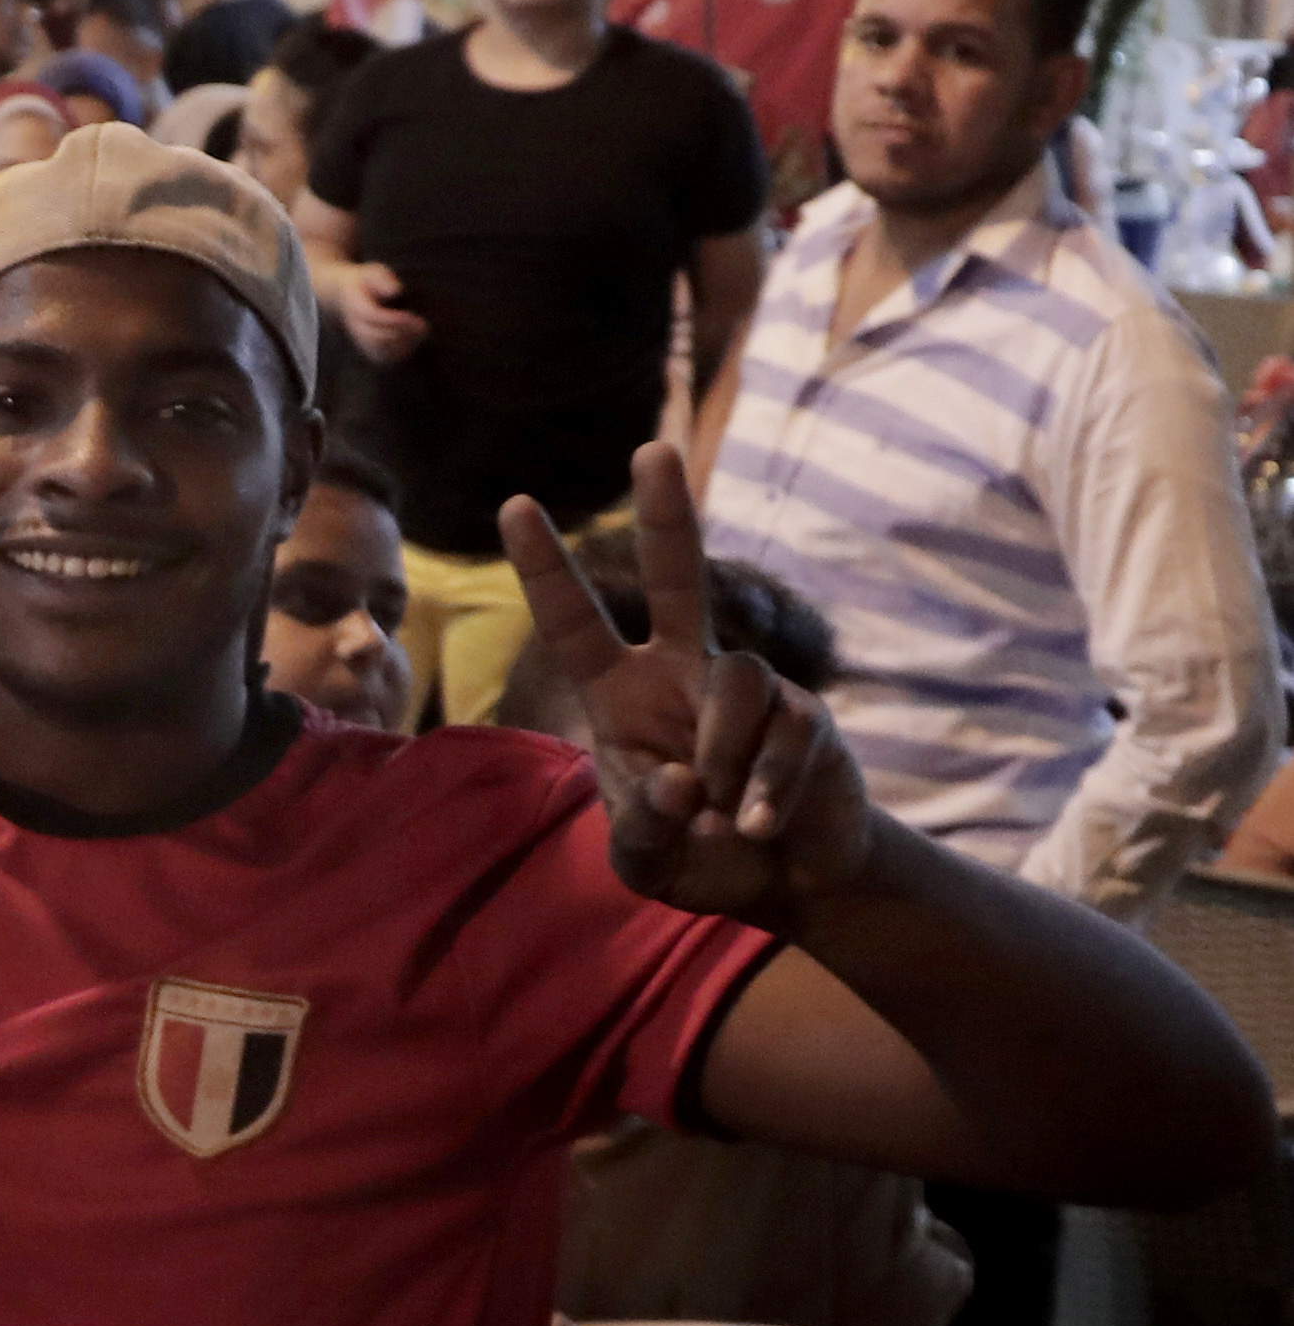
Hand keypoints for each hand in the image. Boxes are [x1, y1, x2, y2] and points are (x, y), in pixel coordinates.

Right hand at [320, 252, 423, 364]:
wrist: (342, 296)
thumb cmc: (364, 282)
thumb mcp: (372, 272)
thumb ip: (382, 279)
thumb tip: (396, 291)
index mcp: (355, 306)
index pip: (373, 317)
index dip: (394, 319)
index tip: (413, 317)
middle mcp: (355, 326)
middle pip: (375, 337)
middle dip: (401, 333)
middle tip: (423, 326)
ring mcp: (359, 339)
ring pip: (378, 350)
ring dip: (401, 345)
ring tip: (420, 335)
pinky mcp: (367, 348)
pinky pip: (381, 357)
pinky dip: (397, 354)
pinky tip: (413, 343)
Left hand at [504, 442, 874, 923]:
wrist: (782, 879)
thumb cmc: (696, 854)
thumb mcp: (644, 857)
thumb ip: (643, 826)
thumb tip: (682, 778)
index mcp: (622, 694)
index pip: (575, 624)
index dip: (546, 570)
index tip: (515, 504)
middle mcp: (684, 673)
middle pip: (678, 579)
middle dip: (666, 514)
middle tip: (653, 446)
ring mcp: (752, 690)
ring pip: (736, 680)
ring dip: (723, 756)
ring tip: (723, 814)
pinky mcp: (809, 717)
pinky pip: (784, 736)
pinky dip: (764, 791)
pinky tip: (757, 827)